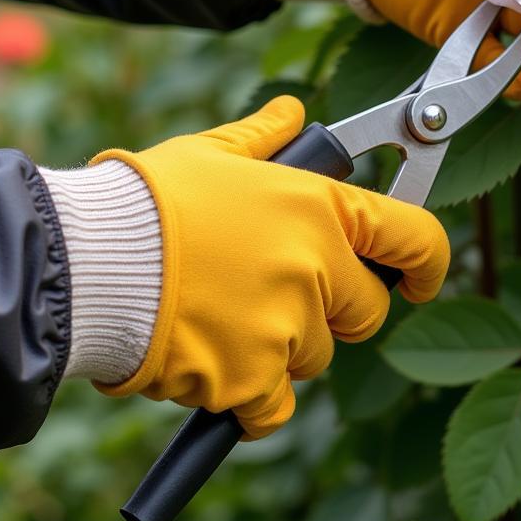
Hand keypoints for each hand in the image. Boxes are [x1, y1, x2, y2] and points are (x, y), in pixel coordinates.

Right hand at [90, 96, 448, 437]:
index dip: (429, 263)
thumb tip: (293, 112)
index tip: (420, 279)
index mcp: (320, 209)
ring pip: (314, 357)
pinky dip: (252, 399)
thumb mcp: (213, 153)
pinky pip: (273, 409)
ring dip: (283, 348)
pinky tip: (217, 371)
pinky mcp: (250, 379)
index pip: (415, 237)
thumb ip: (265, 136)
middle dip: (335, 310)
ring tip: (225, 319)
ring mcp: (288, 326)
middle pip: (365, 312)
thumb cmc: (150, 199)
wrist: (90, 260)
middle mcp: (317, 267)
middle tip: (281, 296)